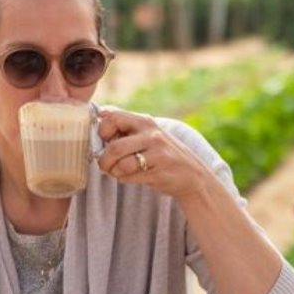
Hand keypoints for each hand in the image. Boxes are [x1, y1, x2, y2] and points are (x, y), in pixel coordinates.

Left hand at [95, 108, 210, 198]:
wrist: (192, 174)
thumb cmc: (162, 153)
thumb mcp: (148, 134)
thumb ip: (127, 126)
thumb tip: (101, 113)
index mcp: (145, 122)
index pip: (113, 118)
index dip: (102, 131)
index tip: (105, 141)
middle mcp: (152, 135)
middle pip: (114, 147)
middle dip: (103, 160)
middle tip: (104, 165)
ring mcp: (157, 154)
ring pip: (121, 164)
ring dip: (114, 171)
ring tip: (118, 172)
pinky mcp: (159, 172)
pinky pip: (130, 177)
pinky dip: (124, 179)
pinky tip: (131, 177)